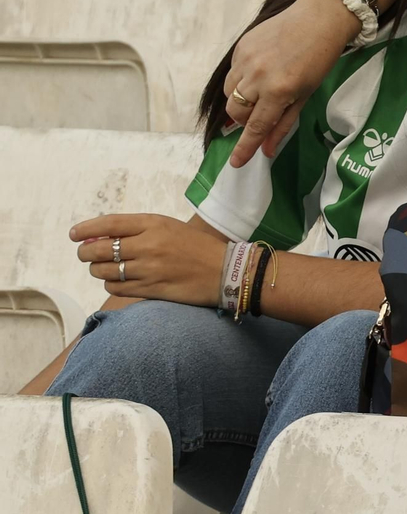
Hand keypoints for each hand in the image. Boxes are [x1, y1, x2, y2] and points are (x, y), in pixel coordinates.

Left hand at [72, 215, 228, 307]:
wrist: (226, 271)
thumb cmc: (198, 247)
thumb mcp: (171, 228)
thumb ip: (139, 230)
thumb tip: (100, 237)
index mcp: (155, 224)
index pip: (110, 224)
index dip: (86, 229)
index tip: (74, 234)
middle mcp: (149, 245)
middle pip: (99, 249)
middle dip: (86, 252)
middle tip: (87, 254)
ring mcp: (149, 269)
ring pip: (104, 271)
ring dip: (98, 270)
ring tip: (105, 268)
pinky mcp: (150, 289)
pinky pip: (116, 288)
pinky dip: (111, 284)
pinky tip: (118, 281)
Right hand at [224, 0, 356, 166]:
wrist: (319, 18)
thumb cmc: (320, 59)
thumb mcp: (307, 94)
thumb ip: (284, 122)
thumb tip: (267, 149)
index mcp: (279, 90)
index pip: (256, 126)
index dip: (245, 147)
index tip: (235, 163)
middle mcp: (257, 76)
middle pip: (236, 112)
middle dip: (244, 121)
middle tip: (261, 116)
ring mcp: (246, 60)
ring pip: (230, 94)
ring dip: (241, 101)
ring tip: (261, 94)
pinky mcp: (241, 46)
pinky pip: (233, 73)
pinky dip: (242, 80)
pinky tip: (260, 72)